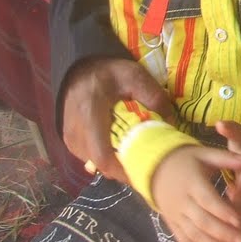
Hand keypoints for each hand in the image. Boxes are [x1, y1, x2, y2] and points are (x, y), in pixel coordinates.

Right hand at [60, 56, 175, 183]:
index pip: (102, 155)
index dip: (123, 171)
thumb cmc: (108, 73)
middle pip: (101, 164)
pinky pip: (90, 159)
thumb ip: (153, 97)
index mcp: (90, 113)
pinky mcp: (70, 143)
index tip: (143, 172)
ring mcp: (70, 139)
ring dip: (116, 163)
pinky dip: (107, 157)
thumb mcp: (135, 76)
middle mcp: (75, 132)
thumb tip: (170, 124)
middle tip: (146, 163)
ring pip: (96, 164)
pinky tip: (119, 148)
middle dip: (124, 168)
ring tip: (135, 154)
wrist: (80, 70)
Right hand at [151, 141, 240, 241]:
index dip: (223, 211)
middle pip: (202, 221)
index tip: (239, 221)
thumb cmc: (186, 160)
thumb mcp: (205, 154)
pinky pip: (183, 240)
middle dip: (223, 234)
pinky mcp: (172, 224)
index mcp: (192, 182)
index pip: (208, 200)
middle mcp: (182, 201)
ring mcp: (175, 215)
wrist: (155, 168)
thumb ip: (227, 159)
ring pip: (193, 235)